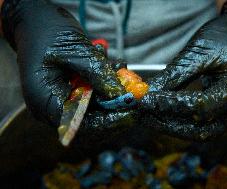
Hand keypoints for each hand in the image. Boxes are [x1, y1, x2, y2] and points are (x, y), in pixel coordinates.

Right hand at [1, 0, 124, 124]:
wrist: (34, 20)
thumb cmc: (47, 32)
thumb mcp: (75, 50)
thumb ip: (97, 73)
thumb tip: (120, 94)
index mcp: (45, 100)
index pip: (80, 124)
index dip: (107, 121)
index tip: (129, 110)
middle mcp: (52, 106)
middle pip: (89, 119)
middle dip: (113, 105)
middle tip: (132, 92)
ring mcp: (61, 99)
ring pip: (93, 107)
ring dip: (110, 92)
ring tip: (120, 71)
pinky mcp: (69, 91)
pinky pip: (91, 95)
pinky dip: (104, 84)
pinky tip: (111, 67)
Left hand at [139, 0, 226, 139]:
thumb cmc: (226, 36)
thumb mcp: (200, 51)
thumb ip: (175, 75)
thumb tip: (147, 93)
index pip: (201, 106)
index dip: (170, 105)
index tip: (145, 100)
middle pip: (200, 128)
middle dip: (166, 122)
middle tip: (140, 112)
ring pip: (199, 131)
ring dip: (170, 125)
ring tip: (146, 114)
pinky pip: (201, 125)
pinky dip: (180, 121)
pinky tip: (161, 114)